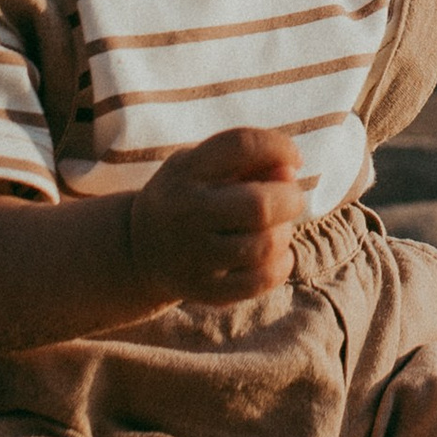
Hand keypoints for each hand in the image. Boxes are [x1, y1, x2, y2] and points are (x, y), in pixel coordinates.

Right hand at [126, 124, 308, 307]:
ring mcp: (194, 257)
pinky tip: (275, 253)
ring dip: (284, 232)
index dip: (279, 146)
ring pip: (265, 245)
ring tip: (275, 227)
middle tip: (291, 198)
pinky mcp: (205, 291)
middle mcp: (186, 213)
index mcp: (186, 171)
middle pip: (258, 205)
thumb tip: (290, 171)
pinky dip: (281, 264)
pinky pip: (261, 280)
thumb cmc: (189, 196)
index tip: (295, 158)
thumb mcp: (204, 165)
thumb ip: (250, 160)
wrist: (141, 249)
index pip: (241, 145)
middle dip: (290, 198)